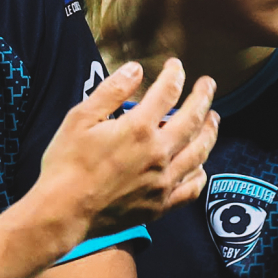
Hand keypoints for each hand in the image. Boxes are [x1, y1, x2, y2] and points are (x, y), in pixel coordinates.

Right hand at [38, 59, 217, 236]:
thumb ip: (111, 92)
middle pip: (192, 120)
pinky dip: (200, 173)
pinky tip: (201, 166)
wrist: (63, 212)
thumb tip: (136, 69)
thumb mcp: (79, 119)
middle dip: (203, 97)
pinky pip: (191, 188)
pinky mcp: (160, 204)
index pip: (167, 92)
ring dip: (210, 132)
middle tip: (209, 84)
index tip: (176, 65)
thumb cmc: (65, 164)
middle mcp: (158, 153)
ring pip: (199, 152)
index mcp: (138, 128)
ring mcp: (163, 181)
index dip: (174, 75)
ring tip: (213, 120)